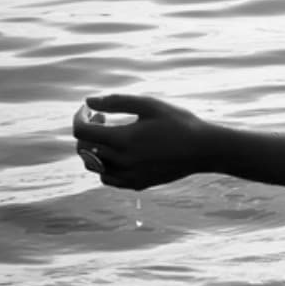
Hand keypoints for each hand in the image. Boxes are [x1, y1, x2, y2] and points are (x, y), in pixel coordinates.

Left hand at [71, 94, 214, 190]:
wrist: (205, 150)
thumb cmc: (179, 123)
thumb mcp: (150, 105)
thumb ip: (117, 102)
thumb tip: (89, 101)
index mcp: (123, 139)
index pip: (81, 132)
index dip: (79, 118)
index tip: (88, 109)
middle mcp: (123, 161)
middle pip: (84, 149)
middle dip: (87, 131)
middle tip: (102, 118)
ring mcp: (130, 175)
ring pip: (94, 166)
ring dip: (93, 150)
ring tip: (110, 136)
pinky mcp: (138, 184)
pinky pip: (108, 179)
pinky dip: (105, 166)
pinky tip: (119, 153)